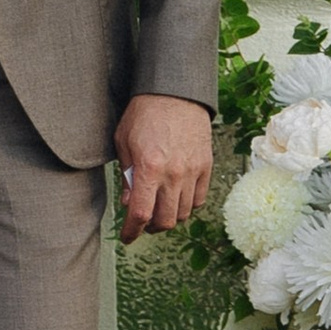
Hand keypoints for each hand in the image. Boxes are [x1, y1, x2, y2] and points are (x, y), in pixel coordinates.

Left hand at [114, 93, 214, 237]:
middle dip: (151, 228)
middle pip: (165, 220)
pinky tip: (177, 200)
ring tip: (160, 211)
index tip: (127, 237)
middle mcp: (173, 174)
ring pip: (184, 213)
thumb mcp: (123, 142)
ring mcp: (193, 171)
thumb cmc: (144, 113)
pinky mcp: (206, 166)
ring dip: (170, 218)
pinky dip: (188, 206)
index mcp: (149, 168)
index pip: (141, 213)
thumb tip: (129, 204)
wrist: (175, 92)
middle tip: (143, 224)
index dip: (133, 231)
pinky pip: (199, 199)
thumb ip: (127, 176)